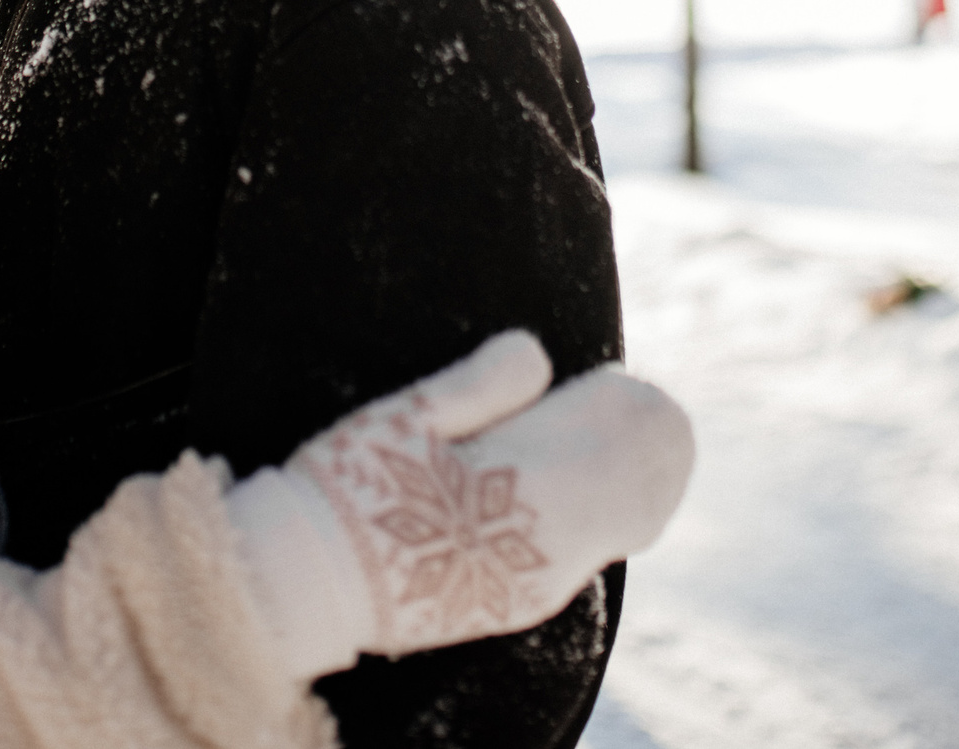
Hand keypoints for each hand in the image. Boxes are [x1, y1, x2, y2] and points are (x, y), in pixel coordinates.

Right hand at [224, 332, 693, 680]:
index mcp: (537, 488)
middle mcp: (556, 545)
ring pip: (625, 530)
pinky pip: (591, 557)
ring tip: (608, 445)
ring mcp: (543, 583)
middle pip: (644, 489)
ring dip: (629, 483)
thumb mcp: (409, 414)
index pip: (631, 443)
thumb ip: (483, 383)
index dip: (634, 405)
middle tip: (617, 403)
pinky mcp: (522, 608)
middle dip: (642, 444)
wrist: (314, 586)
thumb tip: (535, 350)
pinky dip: (604, 519)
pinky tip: (577, 497)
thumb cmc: (355, 489)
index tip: (612, 378)